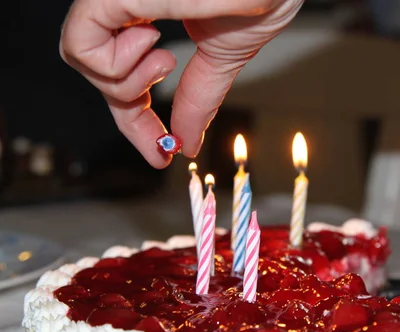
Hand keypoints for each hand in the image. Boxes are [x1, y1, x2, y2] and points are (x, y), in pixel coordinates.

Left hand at [60, 0, 302, 167]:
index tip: (159, 154)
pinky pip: (80, 46)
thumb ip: (199, 97)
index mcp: (153, 11)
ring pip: (83, 61)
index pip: (123, 73)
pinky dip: (115, 67)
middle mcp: (128, 3)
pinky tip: (152, 42)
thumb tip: (187, 142)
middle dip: (131, 116)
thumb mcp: (225, 56)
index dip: (136, 120)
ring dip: (128, 83)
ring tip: (165, 58)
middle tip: (163, 140)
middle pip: (100, 73)